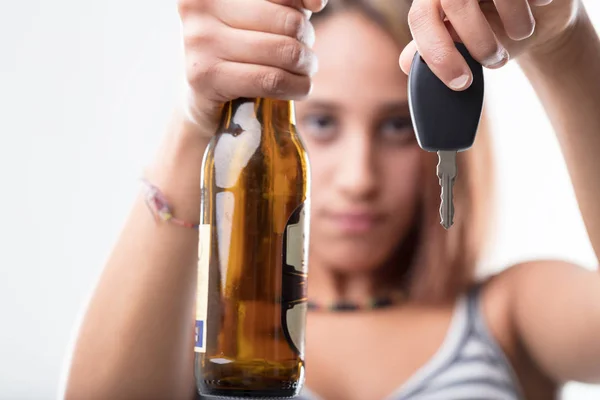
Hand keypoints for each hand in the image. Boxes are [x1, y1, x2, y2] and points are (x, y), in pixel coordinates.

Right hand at [177, 0, 324, 129]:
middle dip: (306, 41)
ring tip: (303, 72)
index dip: (303, 0)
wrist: (201, 99)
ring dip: (305, 67)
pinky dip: (296, 87)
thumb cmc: (238, 51)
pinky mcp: (205, 77)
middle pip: (288, 21)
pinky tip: (298, 88)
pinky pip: (271, 80)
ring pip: (283, 52)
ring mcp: (200, 41)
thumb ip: (287, 4)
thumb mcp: (262, 19)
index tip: (314, 8)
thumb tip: (316, 2)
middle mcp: (201, 6)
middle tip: (303, 55)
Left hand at [399, 0, 581, 89]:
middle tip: (495, 61)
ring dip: (512, 21)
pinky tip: (538, 6)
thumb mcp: (462, 46)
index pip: (421, 17)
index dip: (437, 52)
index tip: (460, 82)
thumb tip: (406, 63)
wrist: (538, 19)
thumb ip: (432, 51)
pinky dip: (535, 0)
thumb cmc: (495, 32)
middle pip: (455, 1)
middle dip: (478, 41)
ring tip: (520, 35)